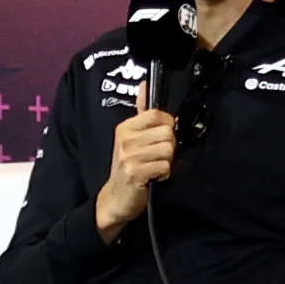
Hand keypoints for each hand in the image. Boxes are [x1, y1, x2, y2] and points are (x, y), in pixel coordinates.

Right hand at [95, 110, 178, 240]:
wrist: (116, 198)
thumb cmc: (128, 167)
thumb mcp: (131, 138)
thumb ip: (141, 112)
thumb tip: (145, 85)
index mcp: (125, 127)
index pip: (157, 114)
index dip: (167, 126)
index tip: (160, 138)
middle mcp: (125, 139)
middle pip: (167, 133)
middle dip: (168, 147)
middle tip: (156, 157)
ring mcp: (129, 156)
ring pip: (168, 150)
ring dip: (166, 162)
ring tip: (154, 167)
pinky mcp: (135, 172)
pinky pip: (165, 167)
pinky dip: (164, 174)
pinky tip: (153, 177)